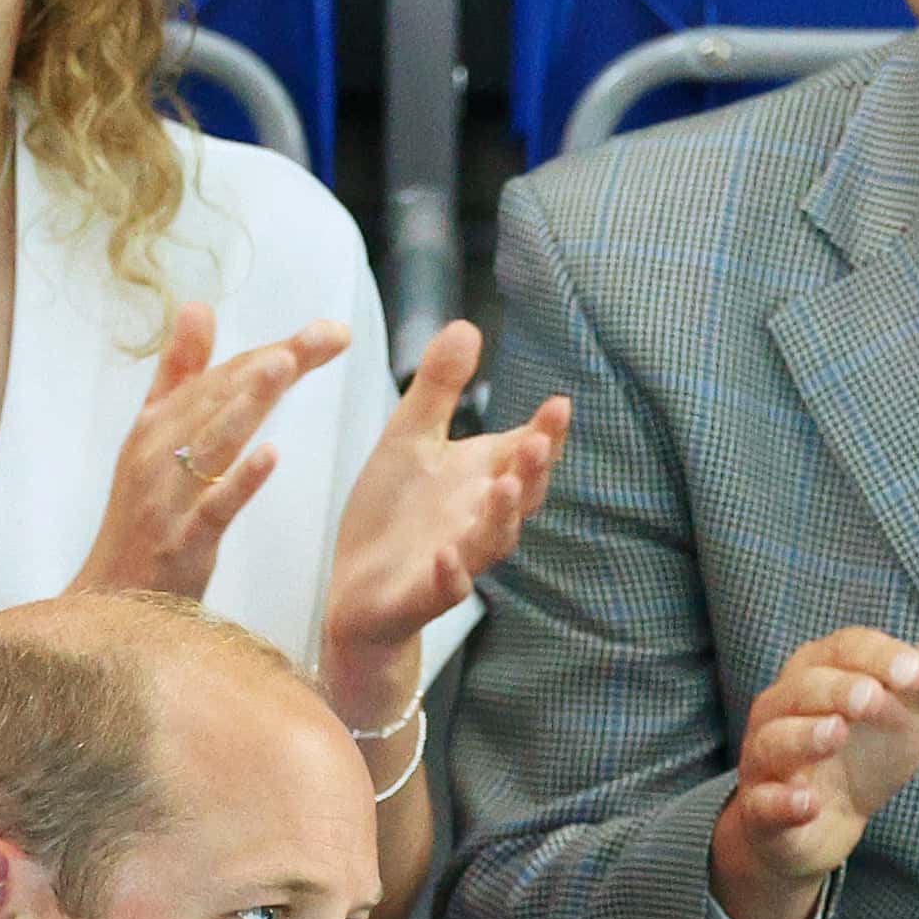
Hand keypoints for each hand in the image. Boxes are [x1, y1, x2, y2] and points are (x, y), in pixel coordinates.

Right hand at [76, 301, 338, 601]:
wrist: (112, 601)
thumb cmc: (144, 516)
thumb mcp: (154, 439)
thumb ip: (178, 374)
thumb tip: (197, 305)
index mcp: (158, 424)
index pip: (223, 376)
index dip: (276, 349)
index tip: (331, 330)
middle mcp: (159, 451)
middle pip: (223, 396)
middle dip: (276, 361)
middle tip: (329, 333)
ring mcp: (168, 496)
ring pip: (213, 440)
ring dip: (248, 400)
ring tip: (286, 364)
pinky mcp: (182, 540)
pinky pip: (213, 506)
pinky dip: (240, 480)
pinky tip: (271, 456)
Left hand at [316, 321, 570, 701]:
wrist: (358, 589)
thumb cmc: (394, 514)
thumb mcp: (409, 437)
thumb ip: (438, 387)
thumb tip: (468, 324)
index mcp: (481, 478)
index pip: (526, 453)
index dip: (546, 433)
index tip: (559, 404)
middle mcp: (480, 518)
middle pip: (521, 495)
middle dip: (533, 470)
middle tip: (540, 441)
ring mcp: (458, 558)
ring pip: (492, 539)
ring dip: (501, 516)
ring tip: (505, 487)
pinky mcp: (426, 593)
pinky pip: (447, 586)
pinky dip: (452, 573)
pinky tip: (448, 556)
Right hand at [707, 604, 918, 918]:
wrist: (820, 826)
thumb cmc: (865, 752)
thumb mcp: (910, 709)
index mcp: (821, 670)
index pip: (846, 649)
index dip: (880, 657)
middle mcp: (785, 707)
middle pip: (804, 687)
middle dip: (839, 689)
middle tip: (873, 699)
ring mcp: (767, 758)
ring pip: (775, 739)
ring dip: (804, 736)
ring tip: (837, 735)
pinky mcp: (764, 810)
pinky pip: (763, 803)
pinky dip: (782, 801)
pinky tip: (806, 804)